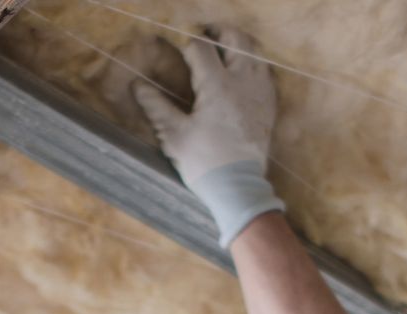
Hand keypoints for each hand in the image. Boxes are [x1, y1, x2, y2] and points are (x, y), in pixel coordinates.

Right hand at [133, 26, 284, 246]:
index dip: (187, 45)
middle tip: (207, 35)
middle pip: (236, 39)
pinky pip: (266, 73)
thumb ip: (155, 106)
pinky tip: (242, 73)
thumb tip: (137, 86)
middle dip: (219, 32)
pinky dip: (254, 65)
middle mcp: (243, 82)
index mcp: (217, 85)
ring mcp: (260, 92)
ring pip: (255, 52)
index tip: (180, 52)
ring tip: (225, 50)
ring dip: (239, 46)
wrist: (238, 188)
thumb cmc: (204, 163)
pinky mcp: (269, 105)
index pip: (201, 48)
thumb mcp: (174, 136)